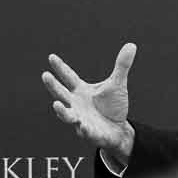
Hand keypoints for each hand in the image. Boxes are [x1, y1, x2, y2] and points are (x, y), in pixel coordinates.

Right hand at [42, 44, 137, 159]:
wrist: (118, 129)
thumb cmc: (112, 106)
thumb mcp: (117, 84)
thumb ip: (121, 66)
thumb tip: (131, 45)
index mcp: (80, 91)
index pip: (68, 77)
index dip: (60, 68)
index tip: (51, 57)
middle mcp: (76, 104)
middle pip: (62, 94)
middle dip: (53, 86)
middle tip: (45, 75)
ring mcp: (80, 119)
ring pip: (67, 115)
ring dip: (61, 111)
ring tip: (56, 104)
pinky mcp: (89, 133)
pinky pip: (84, 131)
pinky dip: (83, 129)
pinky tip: (82, 126)